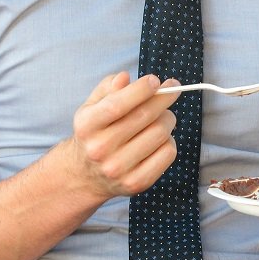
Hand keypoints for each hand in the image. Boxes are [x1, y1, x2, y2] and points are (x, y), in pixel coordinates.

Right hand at [67, 71, 180, 198]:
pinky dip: (169, 140)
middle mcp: (100, 149)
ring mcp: (118, 168)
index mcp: (87, 126)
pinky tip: (160, 138)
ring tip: (162, 116)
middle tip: (172, 90)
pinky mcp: (136, 182)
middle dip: (164, 98)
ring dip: (168, 119)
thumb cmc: (95, 132)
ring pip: (160, 133)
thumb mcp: (92, 107)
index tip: (155, 80)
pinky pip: (168, 153)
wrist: (86, 175)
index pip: (117, 105)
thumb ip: (107, 88)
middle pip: (144, 116)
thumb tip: (124, 77)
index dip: (140, 90)